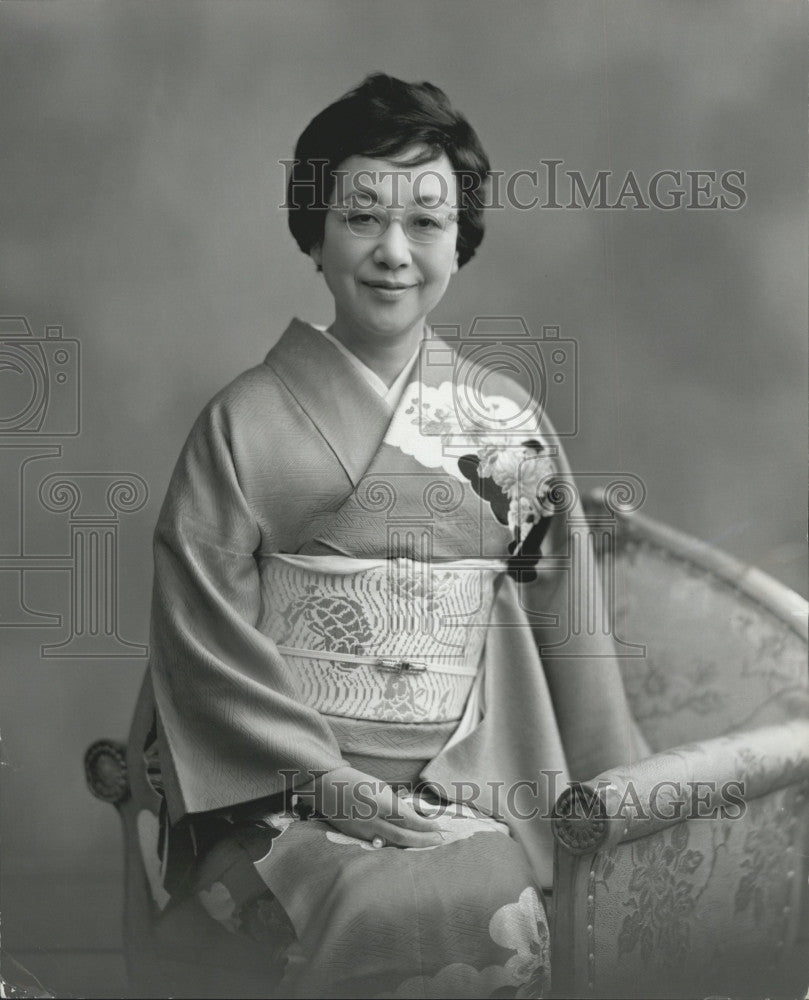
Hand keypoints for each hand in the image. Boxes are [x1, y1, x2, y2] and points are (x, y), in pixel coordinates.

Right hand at [306, 766, 443, 848]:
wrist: (327, 787)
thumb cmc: (356, 782)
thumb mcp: (380, 788)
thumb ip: (395, 804)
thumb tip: (413, 817)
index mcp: (381, 803)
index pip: (409, 819)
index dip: (426, 825)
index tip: (438, 826)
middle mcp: (373, 820)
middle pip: (403, 836)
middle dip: (424, 839)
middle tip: (440, 839)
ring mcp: (364, 831)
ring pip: (393, 843)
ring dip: (412, 844)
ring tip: (427, 844)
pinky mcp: (356, 837)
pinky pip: (380, 843)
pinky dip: (394, 844)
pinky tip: (406, 845)